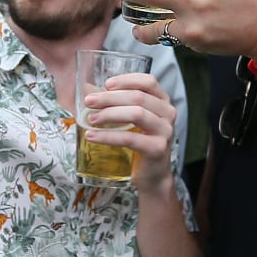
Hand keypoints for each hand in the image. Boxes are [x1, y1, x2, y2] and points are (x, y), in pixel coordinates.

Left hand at [82, 73, 176, 193]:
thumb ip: (117, 105)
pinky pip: (130, 138)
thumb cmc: (139, 143)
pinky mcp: (157, 149)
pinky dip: (108, 136)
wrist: (152, 176)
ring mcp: (165, 131)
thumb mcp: (132, 120)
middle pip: (138, 97)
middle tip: (88, 102)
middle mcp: (168, 113)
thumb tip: (89, 92)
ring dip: (109, 114)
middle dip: (109, 98)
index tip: (106, 84)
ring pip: (136, 114)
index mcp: (163, 102)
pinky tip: (92, 136)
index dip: (127, 80)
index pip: (149, 81)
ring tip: (90, 119)